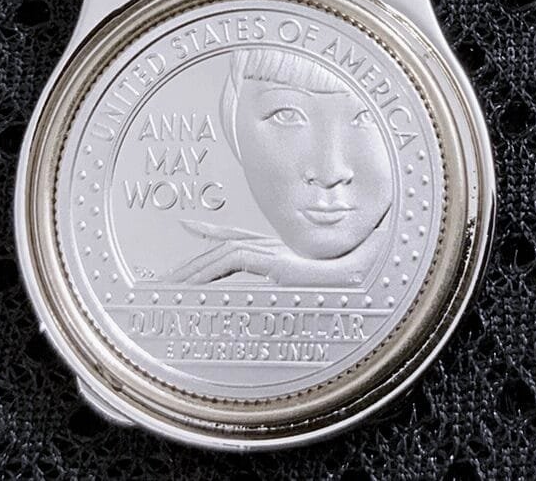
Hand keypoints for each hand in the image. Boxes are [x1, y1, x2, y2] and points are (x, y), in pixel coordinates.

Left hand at [163, 220, 377, 287]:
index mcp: (283, 251)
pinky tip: (192, 284)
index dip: (211, 231)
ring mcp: (276, 252)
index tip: (188, 226)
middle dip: (191, 262)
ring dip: (193, 271)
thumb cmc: (357, 283)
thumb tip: (307, 309)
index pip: (239, 237)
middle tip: (162, 280)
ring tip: (168, 288)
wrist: (373, 277)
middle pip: (223, 247)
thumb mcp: (324, 286)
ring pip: (223, 255)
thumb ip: (307, 286)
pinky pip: (233, 262)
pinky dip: (210, 270)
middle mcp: (276, 247)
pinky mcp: (277, 261)